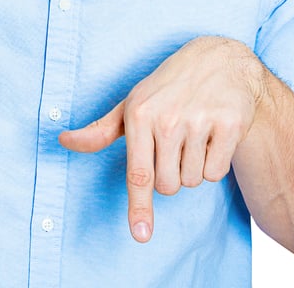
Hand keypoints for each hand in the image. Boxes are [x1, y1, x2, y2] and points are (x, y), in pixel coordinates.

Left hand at [59, 36, 265, 242]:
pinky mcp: (229, 125)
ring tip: (196, 132)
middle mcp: (169, 119)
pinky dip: (215, 161)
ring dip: (194, 166)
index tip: (141, 235)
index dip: (139, 207)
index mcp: (140, 114)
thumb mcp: (133, 102)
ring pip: (193, 181)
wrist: (219, 59)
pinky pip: (216, 172)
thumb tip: (64, 140)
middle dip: (171, 173)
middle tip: (176, 142)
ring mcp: (200, 121)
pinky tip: (214, 133)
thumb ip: (101, 130)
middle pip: (168, 186)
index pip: (138, 173)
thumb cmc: (168, 86)